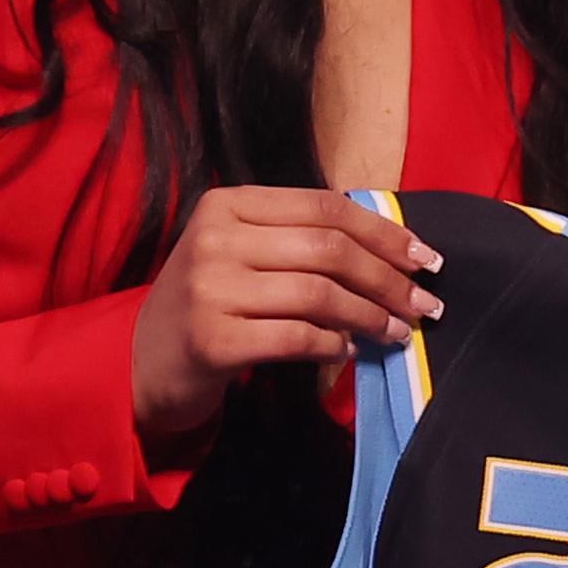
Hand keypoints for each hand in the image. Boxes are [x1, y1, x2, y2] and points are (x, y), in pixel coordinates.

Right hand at [131, 188, 441, 444]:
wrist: (141, 362)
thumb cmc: (209, 304)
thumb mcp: (241, 253)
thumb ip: (299, 239)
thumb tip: (393, 248)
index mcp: (228, 205)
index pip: (326, 207)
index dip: (384, 232)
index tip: (425, 258)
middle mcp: (215, 239)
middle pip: (329, 249)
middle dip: (388, 279)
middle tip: (424, 305)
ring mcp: (210, 289)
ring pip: (319, 294)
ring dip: (370, 317)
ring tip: (395, 333)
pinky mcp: (213, 340)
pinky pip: (298, 338)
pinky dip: (334, 345)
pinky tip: (347, 351)